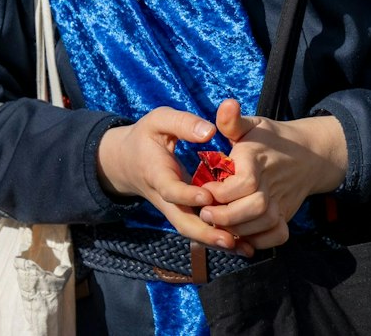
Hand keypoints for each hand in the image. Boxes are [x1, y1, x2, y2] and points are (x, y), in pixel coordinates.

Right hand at [95, 107, 238, 251]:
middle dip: (205, 233)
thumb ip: (182, 123)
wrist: (127, 161)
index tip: (207, 196)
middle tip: (230, 240)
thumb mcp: (158, 121)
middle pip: (182, 222)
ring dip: (215, 241)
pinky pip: (198, 230)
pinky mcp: (182, 212)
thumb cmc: (146, 137)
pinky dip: (218, 239)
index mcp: (156, 174)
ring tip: (243, 248)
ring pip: (192, 231)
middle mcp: (165, 198)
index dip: (186, 195)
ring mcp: (173, 208)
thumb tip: (209, 131)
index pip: (170, 190)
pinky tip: (243, 247)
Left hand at [196, 100, 348, 250]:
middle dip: (226, 216)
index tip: (203, 192)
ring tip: (217, 225)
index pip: (243, 181)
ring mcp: (281, 201)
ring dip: (238, 230)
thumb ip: (232, 120)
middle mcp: (271, 183)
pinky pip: (278, 235)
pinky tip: (240, 237)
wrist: (308, 154)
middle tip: (204, 215)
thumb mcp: (251, 124)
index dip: (220, 191)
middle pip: (255, 207)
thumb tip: (227, 105)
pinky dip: (260, 241)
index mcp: (257, 159)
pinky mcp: (286, 215)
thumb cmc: (269, 138)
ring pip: (265, 223)